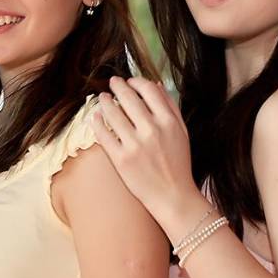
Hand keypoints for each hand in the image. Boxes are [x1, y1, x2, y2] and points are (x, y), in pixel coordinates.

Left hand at [91, 76, 205, 235]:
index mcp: (168, 122)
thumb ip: (170, 107)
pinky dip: (97, 122)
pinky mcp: (121, 159)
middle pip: (129, 98)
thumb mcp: (182, 132)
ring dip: (106, 102)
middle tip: (112, 83)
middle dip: (118, 86)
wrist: (173, 196)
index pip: (148, 90)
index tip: (130, 81)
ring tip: (103, 98)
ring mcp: (135, 145)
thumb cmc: (178, 164)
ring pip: (113, 114)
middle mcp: (151, 130)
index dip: (136, 81)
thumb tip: (155, 84)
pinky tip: (95, 116)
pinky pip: (104, 134)